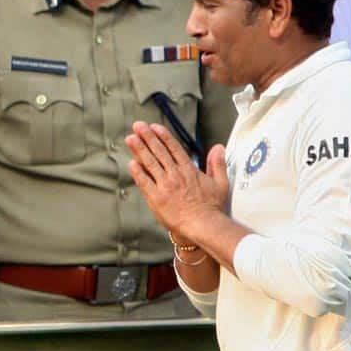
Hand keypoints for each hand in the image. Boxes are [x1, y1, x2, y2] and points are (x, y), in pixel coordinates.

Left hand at [125, 121, 228, 239]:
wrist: (203, 224)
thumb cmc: (211, 207)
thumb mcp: (220, 182)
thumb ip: (217, 163)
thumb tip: (218, 147)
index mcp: (188, 170)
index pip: (173, 148)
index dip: (163, 136)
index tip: (155, 127)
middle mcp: (175, 174)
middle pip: (159, 152)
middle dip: (147, 137)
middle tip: (138, 126)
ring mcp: (164, 185)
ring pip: (150, 163)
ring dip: (139, 149)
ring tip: (131, 138)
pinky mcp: (156, 197)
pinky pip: (144, 182)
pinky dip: (137, 172)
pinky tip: (130, 163)